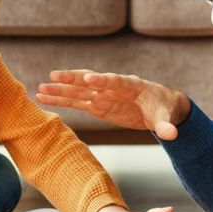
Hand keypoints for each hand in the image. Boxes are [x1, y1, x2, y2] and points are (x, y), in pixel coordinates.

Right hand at [37, 70, 190, 140]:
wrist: (161, 108)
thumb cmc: (165, 109)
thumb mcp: (167, 118)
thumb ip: (166, 125)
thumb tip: (172, 135)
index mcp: (131, 85)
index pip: (115, 81)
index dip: (103, 80)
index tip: (89, 78)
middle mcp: (113, 87)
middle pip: (90, 81)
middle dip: (74, 78)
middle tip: (55, 75)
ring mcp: (104, 96)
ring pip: (79, 91)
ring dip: (60, 90)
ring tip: (40, 88)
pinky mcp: (98, 106)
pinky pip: (77, 102)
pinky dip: (61, 100)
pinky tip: (44, 97)